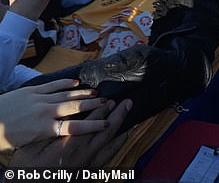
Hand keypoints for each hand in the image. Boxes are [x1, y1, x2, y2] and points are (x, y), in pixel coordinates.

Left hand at [0, 79, 108, 150]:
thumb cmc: (2, 137)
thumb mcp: (26, 143)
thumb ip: (45, 137)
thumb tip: (60, 135)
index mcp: (43, 128)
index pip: (74, 127)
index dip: (92, 125)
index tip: (106, 123)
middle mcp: (45, 112)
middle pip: (74, 107)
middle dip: (92, 104)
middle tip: (107, 102)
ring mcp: (39, 98)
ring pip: (66, 94)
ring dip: (83, 93)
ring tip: (96, 92)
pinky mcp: (32, 90)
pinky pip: (53, 85)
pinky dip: (66, 83)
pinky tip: (76, 82)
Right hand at [10, 99, 132, 168]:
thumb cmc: (29, 169)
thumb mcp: (35, 146)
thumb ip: (52, 130)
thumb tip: (65, 114)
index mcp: (72, 145)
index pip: (93, 123)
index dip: (103, 110)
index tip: (111, 100)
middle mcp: (85, 154)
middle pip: (108, 131)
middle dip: (119, 115)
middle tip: (128, 103)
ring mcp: (90, 164)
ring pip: (112, 145)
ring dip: (123, 130)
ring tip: (133, 120)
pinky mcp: (90, 172)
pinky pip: (109, 156)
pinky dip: (118, 145)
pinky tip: (122, 140)